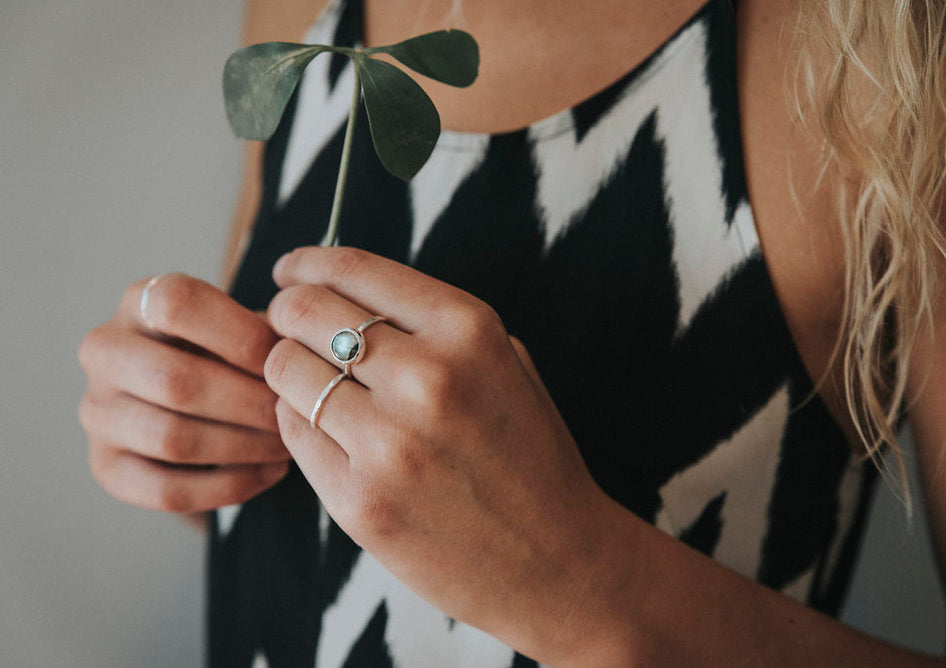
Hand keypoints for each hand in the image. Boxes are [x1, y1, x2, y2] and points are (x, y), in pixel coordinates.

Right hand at [77, 273, 290, 513]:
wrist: (191, 399)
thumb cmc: (229, 351)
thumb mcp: (245, 325)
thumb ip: (267, 331)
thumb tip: (301, 355)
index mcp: (138, 301)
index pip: (178, 304)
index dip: (241, 334)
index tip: (288, 360)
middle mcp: (105, 352)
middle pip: (176, 381)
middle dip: (250, 402)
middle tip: (296, 413)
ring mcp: (98, 412)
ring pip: (173, 439)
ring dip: (245, 445)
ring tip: (289, 444)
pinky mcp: (107, 467)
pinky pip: (169, 490)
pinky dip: (230, 485)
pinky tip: (271, 471)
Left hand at [264, 247, 625, 662]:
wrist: (559, 561)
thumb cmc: (530, 457)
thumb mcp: (506, 364)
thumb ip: (432, 324)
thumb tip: (341, 290)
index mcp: (470, 331)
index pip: (355, 270)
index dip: (308, 264)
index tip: (290, 270)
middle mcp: (428, 378)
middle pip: (305, 313)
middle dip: (286, 311)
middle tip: (285, 323)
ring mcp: (390, 444)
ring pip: (286, 371)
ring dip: (287, 369)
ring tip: (307, 380)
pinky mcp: (359, 502)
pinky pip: (293, 433)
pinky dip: (297, 421)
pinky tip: (323, 426)